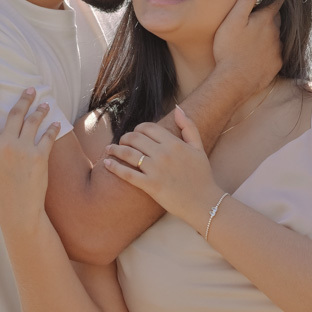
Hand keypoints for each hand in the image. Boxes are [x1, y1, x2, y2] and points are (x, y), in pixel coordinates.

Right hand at [0, 79, 60, 224]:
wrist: (18, 209)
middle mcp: (6, 144)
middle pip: (14, 113)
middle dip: (23, 98)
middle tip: (30, 88)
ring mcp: (24, 150)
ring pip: (33, 122)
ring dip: (40, 110)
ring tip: (44, 103)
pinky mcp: (40, 157)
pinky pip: (48, 137)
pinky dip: (52, 128)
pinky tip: (55, 122)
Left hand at [104, 105, 220, 230]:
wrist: (204, 202)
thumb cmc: (202, 176)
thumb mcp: (198, 148)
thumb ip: (189, 127)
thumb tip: (178, 108)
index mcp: (174, 143)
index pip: (148, 128)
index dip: (138, 129)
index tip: (135, 134)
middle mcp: (163, 154)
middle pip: (135, 138)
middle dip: (125, 138)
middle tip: (122, 142)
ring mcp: (156, 170)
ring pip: (128, 153)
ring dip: (115, 149)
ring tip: (109, 150)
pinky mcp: (150, 186)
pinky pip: (127, 173)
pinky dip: (114, 167)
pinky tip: (106, 163)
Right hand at [212, 0, 282, 106]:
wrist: (233, 81)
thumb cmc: (229, 49)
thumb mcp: (234, 20)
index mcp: (266, 19)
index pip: (277, 1)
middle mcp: (276, 33)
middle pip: (276, 19)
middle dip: (270, 16)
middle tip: (258, 16)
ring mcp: (277, 50)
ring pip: (276, 37)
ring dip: (269, 35)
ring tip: (254, 38)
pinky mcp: (275, 65)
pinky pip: (275, 54)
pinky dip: (268, 51)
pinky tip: (257, 55)